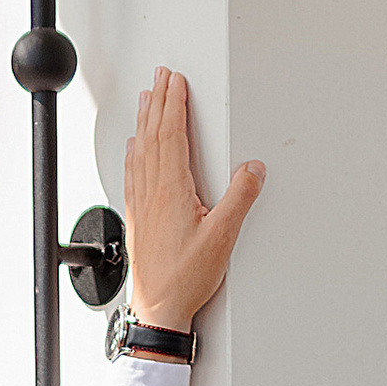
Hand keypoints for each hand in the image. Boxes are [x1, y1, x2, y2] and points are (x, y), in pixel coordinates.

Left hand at [123, 66, 263, 333]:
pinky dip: (135, 152)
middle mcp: (152, 193)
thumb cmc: (184, 278)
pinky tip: (134, 147)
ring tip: (147, 99)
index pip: (172, 135)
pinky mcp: (138, 218)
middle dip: (158, 102)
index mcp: (172, 190)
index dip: (174, 105)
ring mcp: (142, 204)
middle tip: (161, 77)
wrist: (159, 308)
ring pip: (141, 151)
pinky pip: (133, 173)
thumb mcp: (223, 237)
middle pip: (153, 135)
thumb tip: (252, 169)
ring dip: (145, 121)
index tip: (176, 81)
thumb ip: (239, 198)